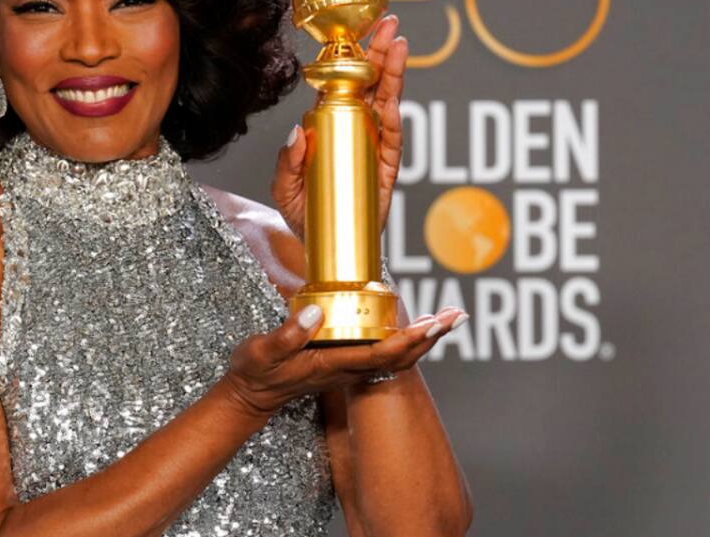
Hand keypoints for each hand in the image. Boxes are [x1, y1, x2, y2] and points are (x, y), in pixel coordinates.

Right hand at [222, 304, 467, 417]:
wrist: (251, 396)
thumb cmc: (255, 374)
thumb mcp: (261, 352)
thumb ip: (286, 335)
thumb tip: (314, 313)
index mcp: (332, 365)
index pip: (380, 354)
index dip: (409, 339)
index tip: (432, 323)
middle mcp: (347, 369)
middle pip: (400, 357)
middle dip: (430, 337)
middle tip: (457, 315)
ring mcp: (348, 368)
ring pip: (397, 356)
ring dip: (425, 338)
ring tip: (449, 317)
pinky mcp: (345, 362)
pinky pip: (385, 353)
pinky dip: (407, 340)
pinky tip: (417, 327)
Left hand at [271, 13, 407, 240]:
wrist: (323, 246)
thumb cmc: (303, 213)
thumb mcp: (284, 188)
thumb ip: (287, 163)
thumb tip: (297, 134)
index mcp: (328, 123)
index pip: (340, 83)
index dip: (348, 57)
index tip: (355, 30)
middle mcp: (354, 126)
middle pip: (370, 83)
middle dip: (379, 53)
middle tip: (390, 24)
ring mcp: (373, 144)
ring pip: (386, 101)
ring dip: (393, 73)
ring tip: (400, 45)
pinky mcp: (386, 166)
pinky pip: (392, 137)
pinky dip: (394, 115)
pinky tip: (394, 95)